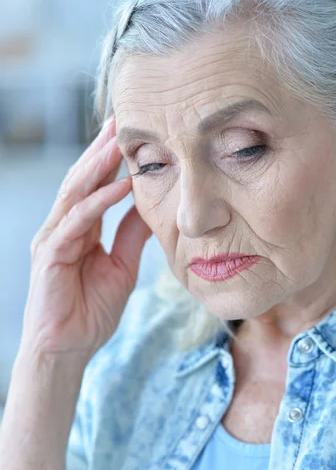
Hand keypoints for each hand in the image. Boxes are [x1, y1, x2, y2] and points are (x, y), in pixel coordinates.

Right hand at [18, 116, 152, 366]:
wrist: (68, 349)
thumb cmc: (91, 310)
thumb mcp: (122, 266)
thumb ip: (131, 235)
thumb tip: (150, 205)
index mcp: (80, 228)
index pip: (94, 185)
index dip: (110, 159)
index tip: (129, 134)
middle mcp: (63, 227)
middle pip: (82, 179)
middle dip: (101, 149)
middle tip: (120, 119)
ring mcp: (54, 238)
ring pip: (76, 192)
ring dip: (98, 164)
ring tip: (119, 140)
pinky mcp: (50, 254)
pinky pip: (78, 221)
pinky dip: (98, 201)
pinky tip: (120, 185)